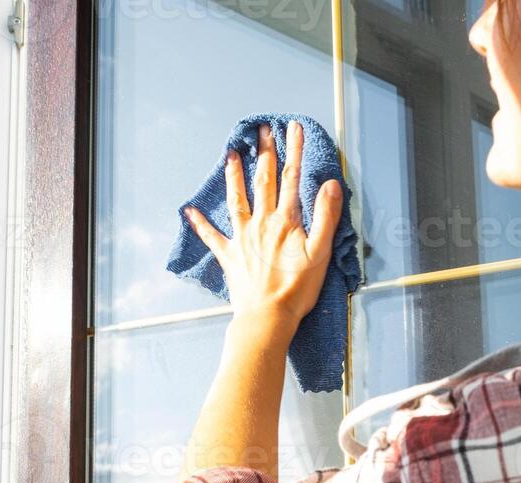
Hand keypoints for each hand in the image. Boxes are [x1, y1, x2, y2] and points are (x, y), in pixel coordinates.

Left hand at [183, 119, 342, 331]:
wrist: (267, 317)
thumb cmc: (297, 289)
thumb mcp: (320, 253)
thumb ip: (326, 216)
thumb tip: (330, 184)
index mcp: (286, 221)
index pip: (292, 178)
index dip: (294, 150)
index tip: (294, 128)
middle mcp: (261, 223)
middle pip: (264, 180)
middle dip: (265, 152)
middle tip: (262, 130)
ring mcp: (242, 238)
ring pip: (237, 199)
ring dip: (234, 175)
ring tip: (230, 154)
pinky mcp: (229, 255)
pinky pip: (211, 236)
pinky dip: (200, 223)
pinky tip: (190, 210)